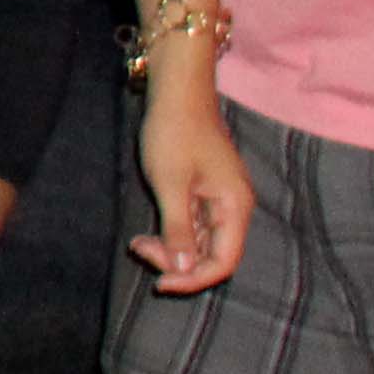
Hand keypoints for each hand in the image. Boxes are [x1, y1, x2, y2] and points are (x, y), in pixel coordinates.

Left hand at [127, 85, 251, 296]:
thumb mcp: (171, 184)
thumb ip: (178, 228)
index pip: (224, 262)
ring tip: (138, 242)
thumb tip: (182, 269)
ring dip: (170, 248)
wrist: (176, 91)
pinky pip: (191, 225)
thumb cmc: (175, 132)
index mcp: (235, 207)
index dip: (193, 279)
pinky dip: (170, 232)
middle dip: (176, 261)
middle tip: (141, 249)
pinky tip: (146, 233)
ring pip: (198, 242)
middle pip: (211, 255)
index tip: (160, 282)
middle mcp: (232, 208)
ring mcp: (217, 200)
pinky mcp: (201, 192)